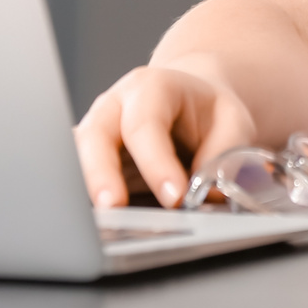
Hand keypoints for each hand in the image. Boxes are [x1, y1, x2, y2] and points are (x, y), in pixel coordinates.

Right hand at [74, 65, 257, 207]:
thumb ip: (223, 157)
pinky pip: (74, 173)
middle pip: (96, 135)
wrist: (192, 103)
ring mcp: (96, 129)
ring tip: (101, 220)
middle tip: (115, 207)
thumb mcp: (232, 122)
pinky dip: (79, 194)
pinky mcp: (89, 157)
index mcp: (152, 87)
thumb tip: (207, 197)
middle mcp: (115, 105)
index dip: (157, 162)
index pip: (145, 124)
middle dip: (102, 172)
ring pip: (77, 155)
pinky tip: (88, 219)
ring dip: (86, 186)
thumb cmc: (209, 113)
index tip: (174, 197)